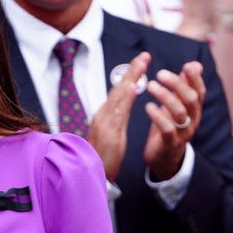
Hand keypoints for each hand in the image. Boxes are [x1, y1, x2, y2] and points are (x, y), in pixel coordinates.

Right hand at [87, 52, 148, 181]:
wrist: (88, 176)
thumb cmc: (100, 158)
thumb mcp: (112, 134)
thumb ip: (117, 118)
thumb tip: (124, 103)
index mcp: (106, 115)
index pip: (119, 91)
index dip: (130, 75)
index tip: (142, 62)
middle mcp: (103, 115)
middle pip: (119, 88)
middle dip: (132, 70)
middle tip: (145, 55)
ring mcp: (105, 122)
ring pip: (119, 96)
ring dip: (131, 78)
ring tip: (142, 64)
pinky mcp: (108, 133)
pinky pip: (118, 113)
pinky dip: (125, 99)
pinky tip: (133, 87)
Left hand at [143, 60, 205, 180]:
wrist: (164, 158)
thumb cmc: (169, 126)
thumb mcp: (177, 104)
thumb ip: (184, 85)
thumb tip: (195, 64)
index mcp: (194, 109)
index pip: (200, 91)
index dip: (195, 79)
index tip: (186, 65)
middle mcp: (193, 120)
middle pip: (191, 99)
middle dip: (177, 84)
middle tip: (160, 74)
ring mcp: (183, 132)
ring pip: (179, 112)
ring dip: (165, 96)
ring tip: (150, 86)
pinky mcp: (171, 143)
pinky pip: (168, 128)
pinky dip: (158, 116)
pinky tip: (148, 106)